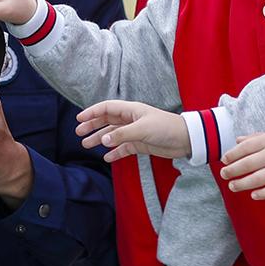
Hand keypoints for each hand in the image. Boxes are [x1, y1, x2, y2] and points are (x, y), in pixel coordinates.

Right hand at [77, 100, 191, 160]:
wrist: (185, 140)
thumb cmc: (165, 128)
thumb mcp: (142, 130)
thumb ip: (121, 135)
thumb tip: (103, 140)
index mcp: (131, 110)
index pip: (107, 108)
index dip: (92, 112)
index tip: (79, 119)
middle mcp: (131, 120)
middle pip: (107, 121)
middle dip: (92, 126)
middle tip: (79, 133)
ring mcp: (135, 132)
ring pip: (113, 135)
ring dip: (100, 139)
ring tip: (87, 145)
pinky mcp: (140, 144)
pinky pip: (123, 147)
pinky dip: (115, 152)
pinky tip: (107, 157)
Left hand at [221, 132, 264, 198]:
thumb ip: (255, 138)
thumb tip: (237, 141)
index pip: (246, 147)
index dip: (232, 154)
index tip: (224, 160)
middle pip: (248, 164)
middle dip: (233, 170)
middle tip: (223, 175)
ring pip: (258, 179)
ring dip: (242, 184)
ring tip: (232, 186)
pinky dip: (262, 194)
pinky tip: (253, 195)